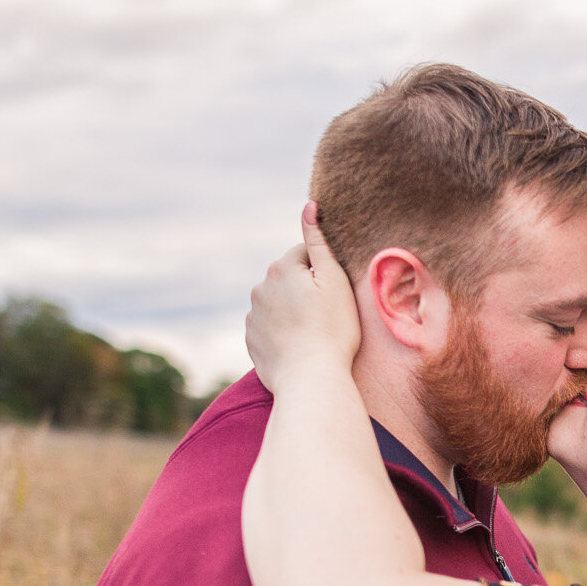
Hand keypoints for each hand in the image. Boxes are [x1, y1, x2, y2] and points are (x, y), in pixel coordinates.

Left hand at [244, 202, 361, 394]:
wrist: (311, 379)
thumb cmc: (332, 330)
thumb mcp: (334, 280)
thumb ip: (318, 242)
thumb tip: (309, 206)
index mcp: (281, 268)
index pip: (305, 256)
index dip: (324, 273)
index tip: (335, 295)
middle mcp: (260, 287)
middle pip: (289, 279)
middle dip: (305, 290)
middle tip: (328, 316)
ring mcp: (253, 315)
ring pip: (278, 303)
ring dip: (292, 311)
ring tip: (313, 334)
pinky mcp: (252, 340)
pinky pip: (270, 328)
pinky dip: (282, 332)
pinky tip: (299, 346)